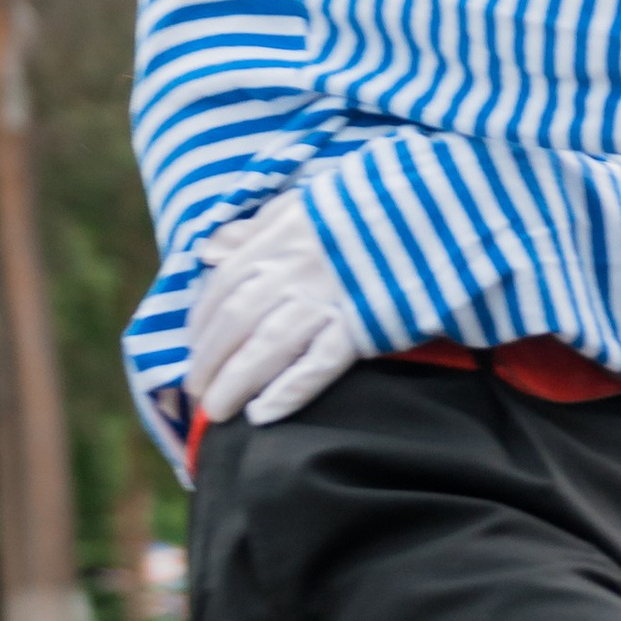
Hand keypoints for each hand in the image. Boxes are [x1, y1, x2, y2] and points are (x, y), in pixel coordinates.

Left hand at [185, 189, 362, 426]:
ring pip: (268, 345)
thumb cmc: (361, 213)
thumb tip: (209, 252)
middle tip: (197, 393)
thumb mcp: (300, 205)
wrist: (428, 214)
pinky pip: (319, 363)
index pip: (224, 286)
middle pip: (237, 321)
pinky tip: (264, 415)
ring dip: (236, 381)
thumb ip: (254, 230)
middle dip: (210, 361)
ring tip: (218, 412)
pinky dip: (289, 391)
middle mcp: (295, 270)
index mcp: (278, 240)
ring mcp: (329, 298)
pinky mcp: (363, 324)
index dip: (202, 324)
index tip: (192, 351)